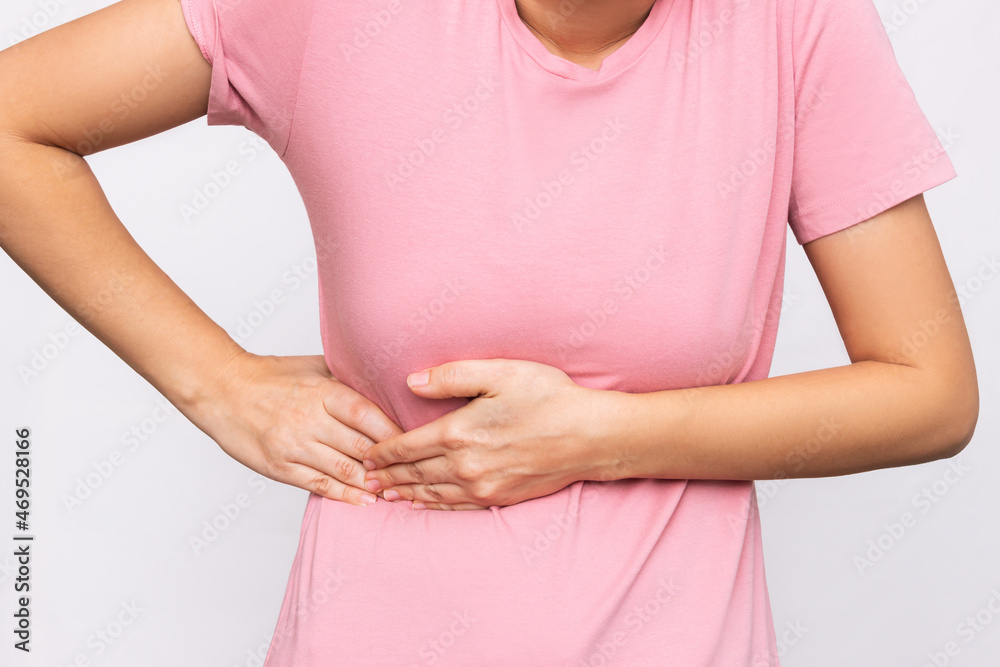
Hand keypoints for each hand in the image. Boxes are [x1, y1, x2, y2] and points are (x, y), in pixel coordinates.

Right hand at [184, 352, 403, 506]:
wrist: (223, 390)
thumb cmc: (271, 377)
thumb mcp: (314, 366)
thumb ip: (348, 377)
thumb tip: (386, 382)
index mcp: (322, 392)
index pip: (369, 416)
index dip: (394, 433)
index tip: (414, 443)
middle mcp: (310, 419)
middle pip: (361, 447)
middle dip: (389, 463)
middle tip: (412, 473)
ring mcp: (294, 445)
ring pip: (344, 470)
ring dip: (372, 483)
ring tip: (395, 490)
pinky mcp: (280, 466)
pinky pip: (319, 485)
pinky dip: (345, 495)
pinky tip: (365, 501)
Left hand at [361, 359, 608, 510]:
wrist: (591, 436)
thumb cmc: (550, 398)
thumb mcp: (500, 372)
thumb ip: (452, 375)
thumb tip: (412, 382)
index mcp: (459, 432)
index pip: (407, 446)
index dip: (383, 452)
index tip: (366, 455)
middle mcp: (465, 466)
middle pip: (414, 474)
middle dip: (387, 477)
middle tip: (365, 480)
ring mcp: (483, 486)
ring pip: (432, 494)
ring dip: (405, 494)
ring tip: (386, 496)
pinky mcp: (500, 498)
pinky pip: (456, 507)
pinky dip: (434, 507)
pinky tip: (425, 505)